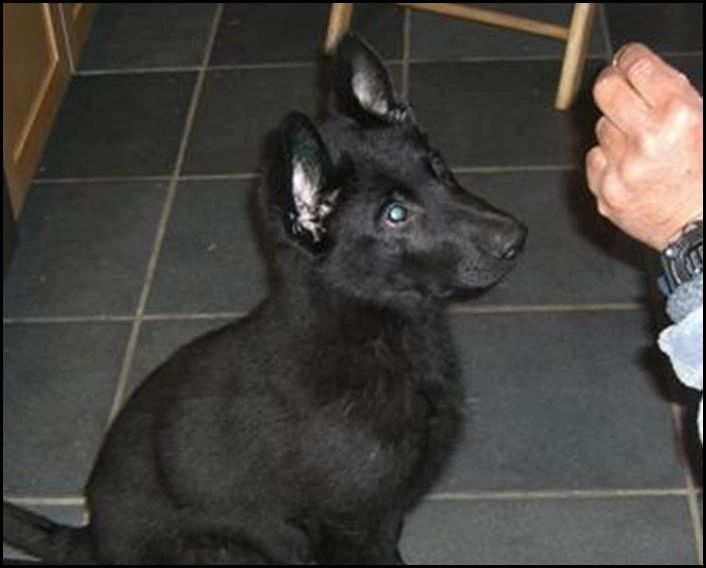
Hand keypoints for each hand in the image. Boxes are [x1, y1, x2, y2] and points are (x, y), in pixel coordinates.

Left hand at [586, 43, 702, 250]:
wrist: (701, 228)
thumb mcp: (705, 124)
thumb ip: (675, 97)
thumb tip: (642, 72)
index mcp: (678, 115)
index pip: (637, 67)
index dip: (629, 58)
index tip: (626, 60)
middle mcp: (647, 138)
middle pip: (606, 89)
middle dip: (612, 83)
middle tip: (619, 87)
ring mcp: (622, 167)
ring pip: (601, 127)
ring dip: (616, 130)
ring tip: (640, 145)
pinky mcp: (606, 190)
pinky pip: (594, 159)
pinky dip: (608, 160)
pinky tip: (629, 168)